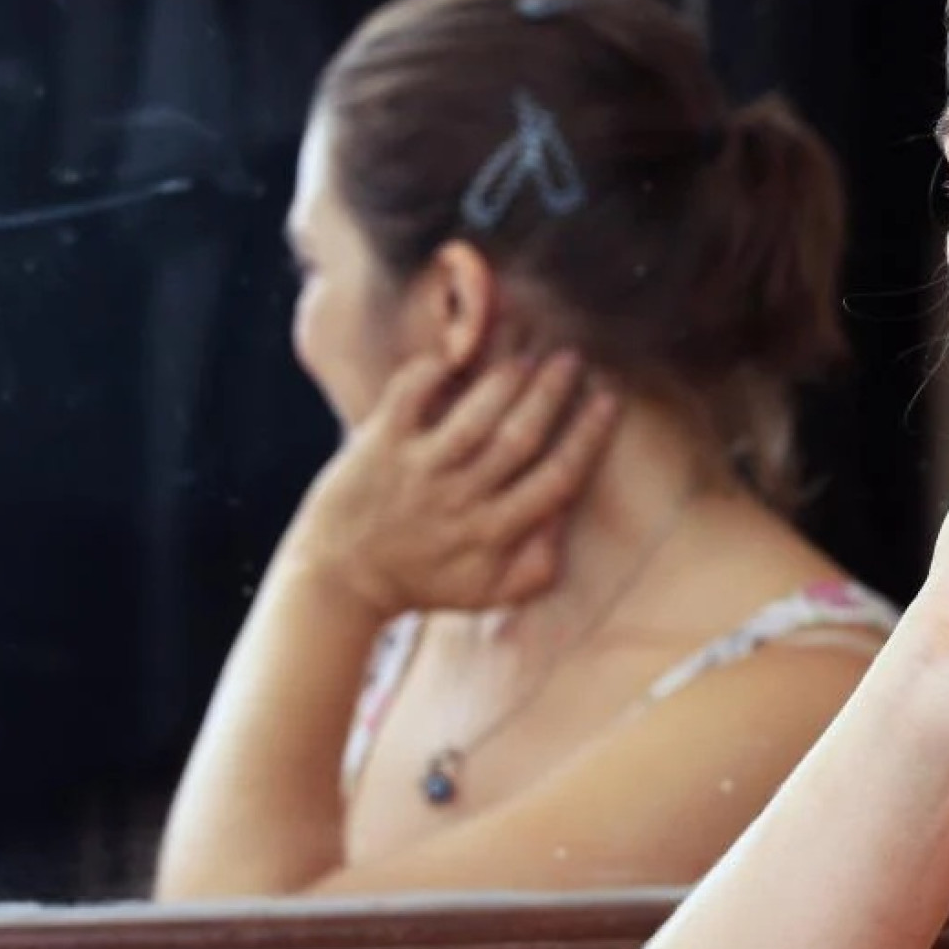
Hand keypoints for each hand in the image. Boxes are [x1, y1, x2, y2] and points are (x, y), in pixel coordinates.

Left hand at [281, 352, 620, 618]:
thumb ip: (538, 564)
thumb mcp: (490, 592)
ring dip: (507, 380)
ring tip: (527, 356)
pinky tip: (453, 356)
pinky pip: (409, 398)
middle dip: (554, 393)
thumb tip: (566, 517)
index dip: (589, 435)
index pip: (559, 477)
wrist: (340, 582)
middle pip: (522, 437)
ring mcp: (419, 471)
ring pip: (475, 416)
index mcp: (495, 534)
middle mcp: (461, 499)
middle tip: (572, 360)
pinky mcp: (379, 447)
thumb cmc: (423, 582)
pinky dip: (430, 372)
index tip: (608, 399)